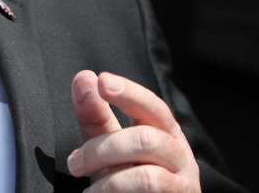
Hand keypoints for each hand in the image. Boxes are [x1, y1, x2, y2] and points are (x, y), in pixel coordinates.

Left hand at [67, 71, 200, 191]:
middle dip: (103, 149)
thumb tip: (84, 76)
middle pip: (146, 139)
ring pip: (146, 174)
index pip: (151, 106)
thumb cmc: (127, 185)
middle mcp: (180, 154)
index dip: (129, 92)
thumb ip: (96, 117)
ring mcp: (184, 182)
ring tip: (88, 191)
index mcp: (164, 132)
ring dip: (109, 181)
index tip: (102, 81)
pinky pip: (148, 190)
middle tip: (74, 163)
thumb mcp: (108, 149)